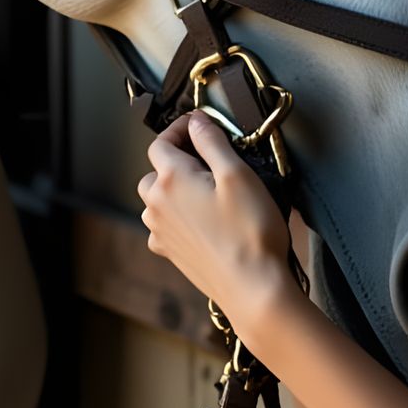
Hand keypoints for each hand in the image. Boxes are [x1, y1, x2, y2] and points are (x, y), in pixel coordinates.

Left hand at [137, 113, 301, 352]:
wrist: (252, 287)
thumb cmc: (249, 230)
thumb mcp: (237, 174)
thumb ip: (212, 142)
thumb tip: (195, 121)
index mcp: (170, 180)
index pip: (160, 142)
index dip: (179, 128)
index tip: (199, 125)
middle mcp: (156, 205)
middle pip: (155, 171)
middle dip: (177, 159)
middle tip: (209, 160)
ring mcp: (160, 232)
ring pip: (157, 199)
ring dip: (175, 188)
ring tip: (208, 190)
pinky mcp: (170, 253)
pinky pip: (164, 224)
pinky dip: (177, 215)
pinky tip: (202, 219)